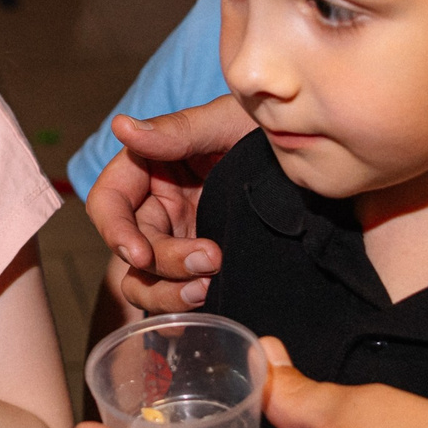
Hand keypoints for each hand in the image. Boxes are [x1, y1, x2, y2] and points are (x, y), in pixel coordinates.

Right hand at [85, 96, 249, 312]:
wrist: (318, 152)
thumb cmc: (266, 125)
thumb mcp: (225, 120)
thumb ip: (176, 130)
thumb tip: (123, 127)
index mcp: (151, 168)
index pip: (109, 202)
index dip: (115, 230)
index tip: (138, 252)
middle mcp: (160, 206)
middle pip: (134, 247)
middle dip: (165, 262)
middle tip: (210, 261)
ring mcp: (182, 236)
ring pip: (149, 279)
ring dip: (170, 292)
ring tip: (207, 290)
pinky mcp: (207, 262)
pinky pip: (181, 292)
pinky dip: (185, 306)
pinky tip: (209, 306)